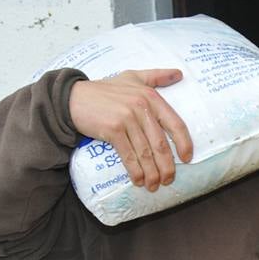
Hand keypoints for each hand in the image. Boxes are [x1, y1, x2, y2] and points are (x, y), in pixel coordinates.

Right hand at [67, 69, 193, 191]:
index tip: (187, 159)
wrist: (72, 97)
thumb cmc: (105, 90)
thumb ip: (156, 76)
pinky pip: (129, 156)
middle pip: (161, 144)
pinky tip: (138, 181)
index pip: (176, 124)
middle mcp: (141, 107)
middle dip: (167, 167)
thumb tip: (179, 73)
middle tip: (169, 180)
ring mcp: (127, 119)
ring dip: (152, 174)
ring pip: (146, 153)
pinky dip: (135, 171)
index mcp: (151, 97)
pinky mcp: (112, 130)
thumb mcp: (132, 77)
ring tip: (154, 186)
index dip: (184, 144)